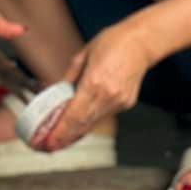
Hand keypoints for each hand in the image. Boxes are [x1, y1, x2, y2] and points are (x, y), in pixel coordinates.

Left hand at [31, 25, 154, 151]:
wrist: (141, 43)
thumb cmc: (113, 43)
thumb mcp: (83, 56)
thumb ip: (69, 78)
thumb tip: (56, 92)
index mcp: (95, 82)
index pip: (74, 114)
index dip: (61, 131)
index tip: (49, 141)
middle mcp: (108, 96)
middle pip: (83, 124)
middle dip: (65, 137)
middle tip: (50, 146)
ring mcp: (119, 102)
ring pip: (93, 123)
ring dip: (76, 132)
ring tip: (61, 140)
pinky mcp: (126, 104)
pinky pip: (104, 116)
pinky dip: (90, 122)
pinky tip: (80, 126)